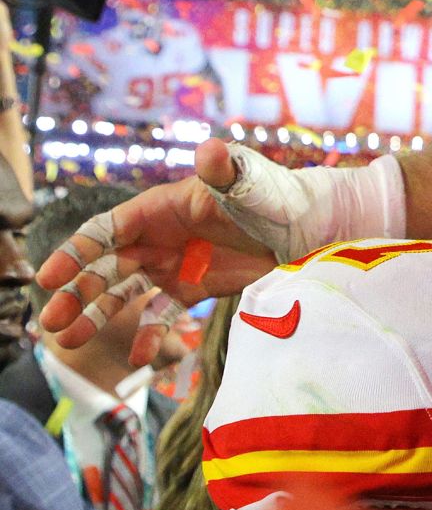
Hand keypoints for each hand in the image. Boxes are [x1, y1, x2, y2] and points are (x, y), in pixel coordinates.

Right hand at [37, 139, 275, 364]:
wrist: (303, 227)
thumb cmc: (271, 195)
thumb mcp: (245, 183)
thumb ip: (223, 170)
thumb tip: (209, 150)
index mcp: (158, 209)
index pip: (105, 231)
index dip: (75, 252)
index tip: (49, 277)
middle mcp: (156, 238)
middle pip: (104, 267)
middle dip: (75, 293)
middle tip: (49, 321)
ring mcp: (171, 265)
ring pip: (123, 293)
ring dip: (95, 316)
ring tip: (68, 340)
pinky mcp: (192, 289)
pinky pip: (163, 314)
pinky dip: (150, 334)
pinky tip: (137, 359)